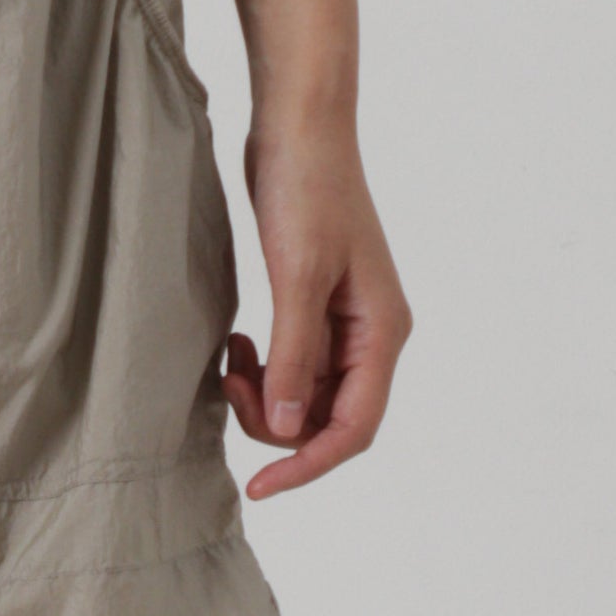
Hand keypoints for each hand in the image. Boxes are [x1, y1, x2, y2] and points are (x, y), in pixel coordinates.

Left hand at [223, 115, 412, 501]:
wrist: (299, 128)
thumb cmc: (308, 191)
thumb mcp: (297, 277)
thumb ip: (295, 358)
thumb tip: (288, 429)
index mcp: (382, 333)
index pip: (353, 429)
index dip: (307, 466)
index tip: (259, 487)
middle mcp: (371, 336)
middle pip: (328, 421)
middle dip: (276, 422)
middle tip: (232, 384)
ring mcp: (344, 325)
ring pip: (305, 398)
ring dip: (265, 395)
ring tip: (233, 358)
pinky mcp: (315, 309)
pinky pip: (292, 367)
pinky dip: (263, 369)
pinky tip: (239, 343)